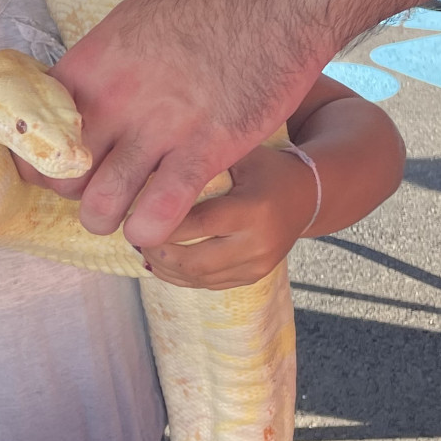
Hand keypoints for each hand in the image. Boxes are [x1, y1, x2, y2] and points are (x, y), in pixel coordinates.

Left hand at [46, 0, 326, 247]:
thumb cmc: (207, 5)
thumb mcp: (131, 23)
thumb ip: (98, 67)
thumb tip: (69, 93)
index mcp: (90, 68)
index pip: (36, 135)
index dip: (44, 162)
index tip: (63, 168)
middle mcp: (115, 100)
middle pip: (66, 178)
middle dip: (79, 196)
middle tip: (103, 192)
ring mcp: (159, 127)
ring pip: (102, 205)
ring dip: (111, 220)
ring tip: (129, 215)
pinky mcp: (206, 148)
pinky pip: (160, 210)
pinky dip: (152, 228)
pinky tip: (158, 222)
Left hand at [140, 145, 317, 288]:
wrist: (307, 196)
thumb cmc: (265, 169)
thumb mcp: (241, 156)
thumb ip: (202, 164)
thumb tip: (148, 173)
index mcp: (253, 210)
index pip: (197, 224)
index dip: (162, 225)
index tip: (134, 217)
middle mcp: (257, 243)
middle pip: (193, 260)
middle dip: (158, 251)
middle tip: (134, 236)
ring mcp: (257, 265)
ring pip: (198, 278)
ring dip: (164, 267)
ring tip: (143, 247)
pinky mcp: (253, 277)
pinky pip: (208, 284)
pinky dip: (180, 276)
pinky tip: (161, 261)